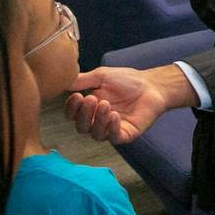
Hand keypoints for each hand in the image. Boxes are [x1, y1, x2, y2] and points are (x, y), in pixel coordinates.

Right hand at [64, 64, 196, 142]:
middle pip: (81, 127)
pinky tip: (115, 115)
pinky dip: (112, 128)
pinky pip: (114, 138)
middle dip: (84, 114)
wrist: (152, 85)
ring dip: (98, 120)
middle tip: (92, 99)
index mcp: (90, 108)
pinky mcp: (126, 134)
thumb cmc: (127, 80)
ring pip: (96, 134)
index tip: (76, 96)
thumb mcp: (101, 76)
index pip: (72, 115)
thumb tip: (62, 82)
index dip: (71, 108)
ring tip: (106, 104)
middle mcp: (98, 121)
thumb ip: (82, 80)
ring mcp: (112, 129)